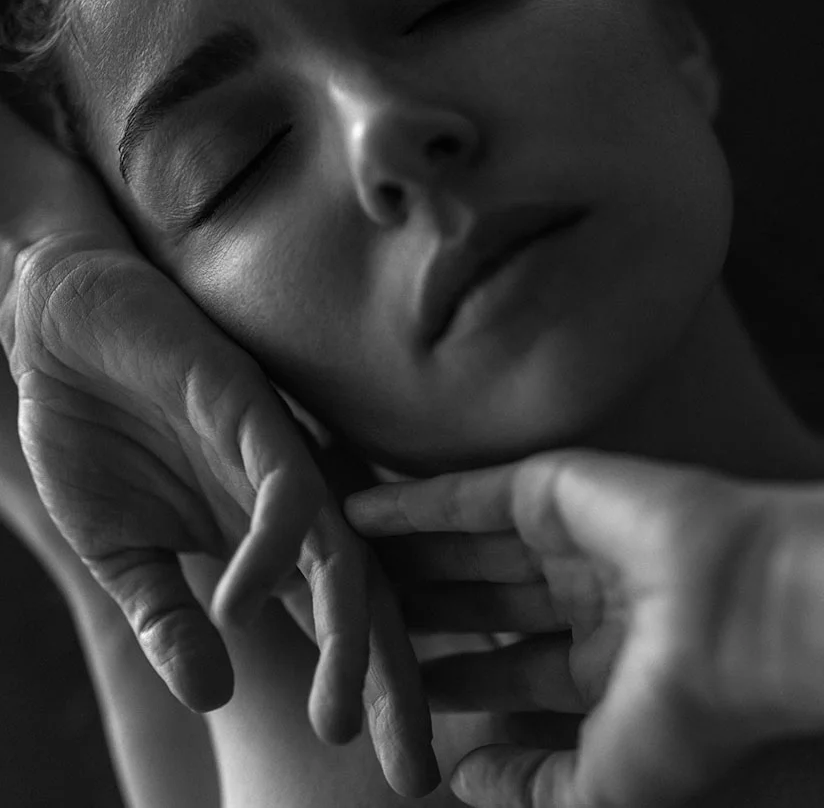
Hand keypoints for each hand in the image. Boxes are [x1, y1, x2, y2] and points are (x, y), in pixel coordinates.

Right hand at [1, 228, 436, 795]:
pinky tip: (242, 601)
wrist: (64, 332)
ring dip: (346, 630)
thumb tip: (213, 694)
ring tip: (341, 713)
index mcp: (267, 539)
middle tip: (411, 769)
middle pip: (366, 596)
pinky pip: (283, 481)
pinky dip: (269, 546)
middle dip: (390, 682)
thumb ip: (168, 617)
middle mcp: (292, 501)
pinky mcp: (252, 406)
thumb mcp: (123, 552)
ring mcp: (278, 454)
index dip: (370, 693)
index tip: (392, 773)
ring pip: (341, 547)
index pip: (338, 624)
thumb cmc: (97, 434)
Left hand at [346, 448, 823, 807]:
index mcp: (605, 661)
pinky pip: (464, 496)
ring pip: (464, 549)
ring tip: (339, 563)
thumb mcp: (606, 782)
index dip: (451, 683)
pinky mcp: (551, 488)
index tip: (392, 687)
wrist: (745, 620)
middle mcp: (584, 596)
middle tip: (349, 620)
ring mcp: (568, 539)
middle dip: (420, 615)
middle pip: (478, 606)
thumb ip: (533, 787)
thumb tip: (461, 779)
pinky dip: (409, 503)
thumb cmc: (690, 713)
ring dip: (404, 555)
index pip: (508, 675)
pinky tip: (356, 512)